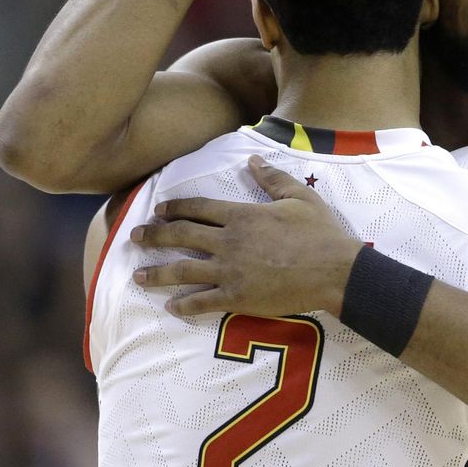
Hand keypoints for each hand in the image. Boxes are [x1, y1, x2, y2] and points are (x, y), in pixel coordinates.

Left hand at [131, 156, 361, 317]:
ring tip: (138, 277)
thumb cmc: (320, 233)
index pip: (198, 209)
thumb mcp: (298, 197)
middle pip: (181, 236)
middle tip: (134, 238)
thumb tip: (252, 160)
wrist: (333, 270)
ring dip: (157, 273)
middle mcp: (229, 242)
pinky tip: (171, 306)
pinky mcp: (237, 297)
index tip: (158, 210)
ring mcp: (230, 271)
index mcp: (242, 216)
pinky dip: (184, 305)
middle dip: (154, 236)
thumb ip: (272, 178)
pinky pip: (203, 301)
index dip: (174, 208)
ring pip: (183, 270)